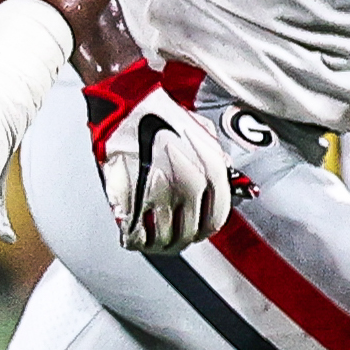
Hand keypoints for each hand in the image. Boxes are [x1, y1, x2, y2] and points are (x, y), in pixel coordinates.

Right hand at [84, 56, 241, 252]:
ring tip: (151, 241)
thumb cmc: (162, 114)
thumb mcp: (204, 134)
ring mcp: (159, 194)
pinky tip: (133, 238)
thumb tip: (223, 178)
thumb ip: (216, 160)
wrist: (126, 106)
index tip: (196, 232)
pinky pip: (136, 234)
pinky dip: (135, 240)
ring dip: (157, 244)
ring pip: (163, 238)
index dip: (204, 230)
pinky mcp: (130, 199)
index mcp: (211, 172)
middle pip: (189, 233)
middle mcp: (189, 186)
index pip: (215, 220)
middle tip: (171, 239)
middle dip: (180, 240)